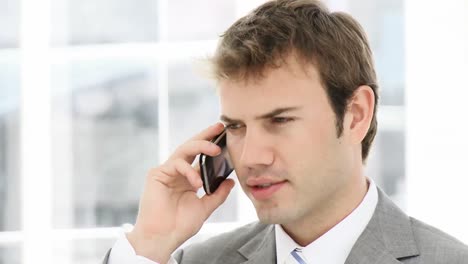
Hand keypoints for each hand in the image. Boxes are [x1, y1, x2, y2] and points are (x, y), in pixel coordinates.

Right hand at [126, 123, 234, 262]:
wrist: (163, 237)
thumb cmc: (180, 225)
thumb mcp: (205, 208)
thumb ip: (218, 194)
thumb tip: (231, 181)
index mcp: (188, 178)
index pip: (200, 157)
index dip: (211, 145)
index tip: (225, 135)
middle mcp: (177, 172)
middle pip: (191, 147)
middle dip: (206, 135)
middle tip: (220, 127)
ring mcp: (166, 172)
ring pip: (183, 150)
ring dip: (201, 146)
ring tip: (215, 150)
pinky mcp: (157, 174)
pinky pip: (176, 164)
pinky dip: (189, 171)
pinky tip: (197, 183)